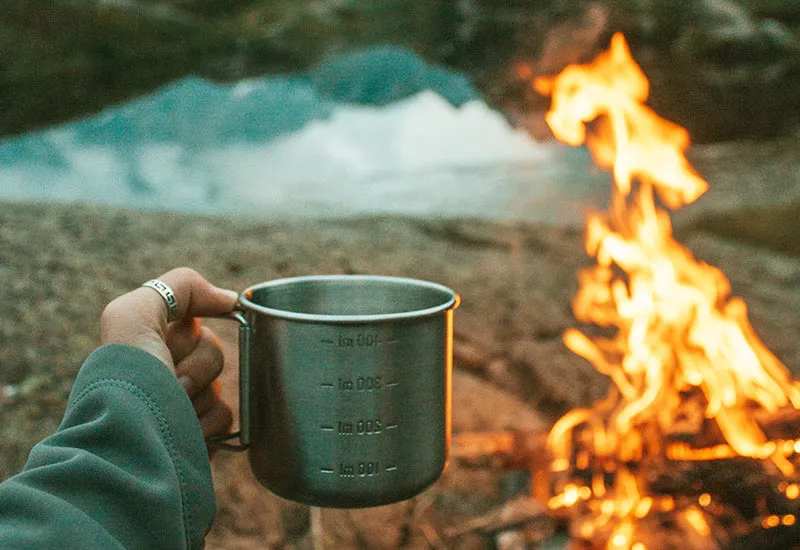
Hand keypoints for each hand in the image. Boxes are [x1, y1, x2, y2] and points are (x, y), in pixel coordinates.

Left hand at [100, 267, 238, 443]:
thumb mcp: (133, 314)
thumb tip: (230, 299)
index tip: (187, 336)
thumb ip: (179, 287)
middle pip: (212, 350)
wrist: (130, 448)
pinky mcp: (199, 435)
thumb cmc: (128, 379)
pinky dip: (208, 424)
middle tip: (172, 379)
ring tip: (172, 411)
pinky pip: (227, 418)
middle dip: (197, 365)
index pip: (193, 320)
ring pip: (221, 385)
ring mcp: (183, 404)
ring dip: (200, 397)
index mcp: (147, 341)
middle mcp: (164, 370)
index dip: (193, 330)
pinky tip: (186, 431)